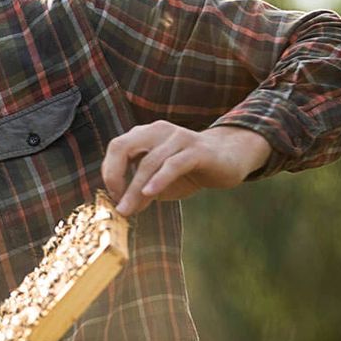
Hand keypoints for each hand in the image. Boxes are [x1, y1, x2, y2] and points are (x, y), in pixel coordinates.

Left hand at [101, 122, 271, 216]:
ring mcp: (178, 137)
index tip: (113, 197)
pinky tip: (149, 193)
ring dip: (135, 189)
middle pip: (123, 147)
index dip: (109, 172)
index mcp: (145, 134)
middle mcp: (158, 130)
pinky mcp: (198, 150)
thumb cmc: (189, 170)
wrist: (230, 158)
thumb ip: (140, 190)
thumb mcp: (160, 181)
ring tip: (128, 209)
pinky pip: (173, 164)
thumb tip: (123, 209)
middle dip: (114, 176)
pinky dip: (159, 179)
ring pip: (148, 162)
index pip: (116, 148)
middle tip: (116, 202)